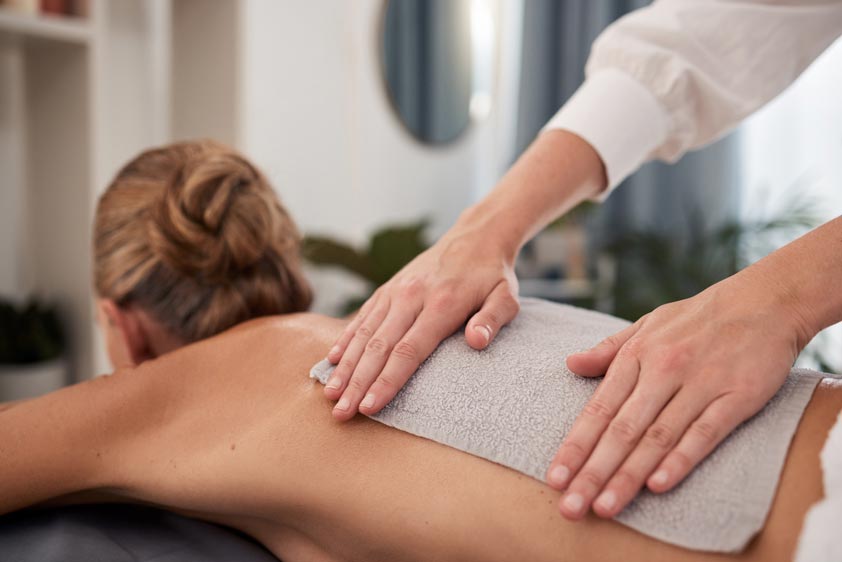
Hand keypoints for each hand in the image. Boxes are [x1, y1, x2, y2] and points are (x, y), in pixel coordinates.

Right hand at [323, 220, 519, 419]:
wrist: (475, 236)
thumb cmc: (493, 276)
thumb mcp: (506, 296)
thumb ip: (493, 319)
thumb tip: (476, 342)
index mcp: (441, 304)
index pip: (409, 350)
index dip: (387, 381)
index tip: (370, 407)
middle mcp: (411, 297)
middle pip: (379, 346)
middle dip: (358, 382)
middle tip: (341, 413)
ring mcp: (395, 291)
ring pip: (364, 333)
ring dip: (346, 366)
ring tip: (330, 394)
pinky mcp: (388, 288)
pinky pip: (363, 316)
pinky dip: (346, 338)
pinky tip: (333, 360)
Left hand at [545, 272, 814, 519]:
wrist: (763, 301)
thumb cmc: (698, 317)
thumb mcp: (647, 323)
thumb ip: (609, 349)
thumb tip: (570, 363)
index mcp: (636, 355)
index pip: (598, 410)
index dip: (575, 447)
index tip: (554, 478)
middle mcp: (662, 371)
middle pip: (621, 430)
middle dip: (593, 472)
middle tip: (570, 507)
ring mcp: (699, 385)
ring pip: (657, 437)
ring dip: (629, 475)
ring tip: (605, 507)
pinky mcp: (736, 397)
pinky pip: (704, 433)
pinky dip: (680, 459)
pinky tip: (658, 485)